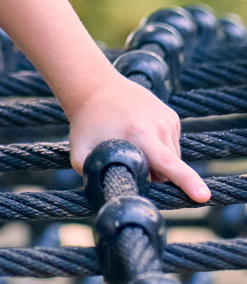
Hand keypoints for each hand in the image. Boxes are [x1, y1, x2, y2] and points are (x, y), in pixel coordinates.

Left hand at [66, 72, 209, 202]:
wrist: (96, 87)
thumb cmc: (86, 123)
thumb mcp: (81, 152)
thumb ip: (92, 176)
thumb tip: (105, 196)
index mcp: (139, 134)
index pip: (169, 164)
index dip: (187, 182)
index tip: (203, 196)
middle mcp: (159, 125)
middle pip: (169, 169)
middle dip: (155, 176)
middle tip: (131, 162)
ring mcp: (168, 119)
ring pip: (172, 158)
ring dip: (157, 163)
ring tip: (132, 146)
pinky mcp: (172, 116)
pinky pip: (171, 145)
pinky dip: (159, 149)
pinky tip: (140, 137)